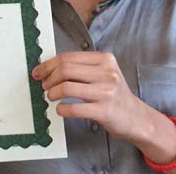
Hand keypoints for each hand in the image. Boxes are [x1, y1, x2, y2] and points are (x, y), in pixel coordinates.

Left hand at [32, 51, 149, 140]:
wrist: (136, 117)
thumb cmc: (115, 95)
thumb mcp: (104, 73)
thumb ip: (82, 67)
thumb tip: (50, 67)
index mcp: (105, 59)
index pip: (68, 57)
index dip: (49, 64)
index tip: (39, 71)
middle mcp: (107, 73)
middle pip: (65, 69)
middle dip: (49, 78)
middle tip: (45, 85)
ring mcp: (106, 92)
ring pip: (66, 87)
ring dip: (52, 93)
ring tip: (52, 96)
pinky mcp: (103, 111)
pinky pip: (73, 108)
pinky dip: (61, 109)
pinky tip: (61, 109)